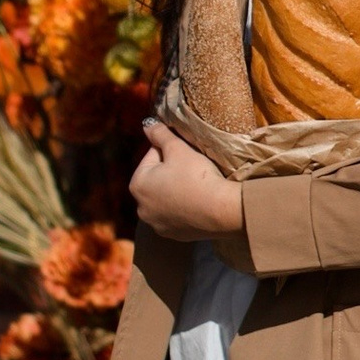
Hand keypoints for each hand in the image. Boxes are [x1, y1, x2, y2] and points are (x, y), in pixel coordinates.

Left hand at [131, 120, 251, 263]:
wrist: (221, 211)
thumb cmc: (197, 176)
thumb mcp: (178, 149)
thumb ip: (160, 134)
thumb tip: (147, 124)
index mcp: (138, 184)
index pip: (152, 156)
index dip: (171, 150)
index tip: (187, 153)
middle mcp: (141, 208)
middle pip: (157, 179)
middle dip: (171, 172)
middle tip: (193, 168)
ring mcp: (157, 225)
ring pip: (166, 198)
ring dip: (177, 190)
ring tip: (197, 185)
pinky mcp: (174, 235)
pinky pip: (177, 215)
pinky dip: (185, 207)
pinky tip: (199, 202)